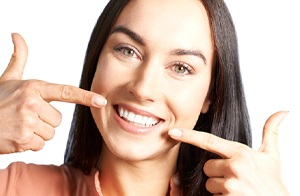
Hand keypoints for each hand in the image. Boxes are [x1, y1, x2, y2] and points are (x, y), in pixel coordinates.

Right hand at [0, 33, 106, 153]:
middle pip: (58, 120)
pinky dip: (30, 144)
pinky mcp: (23, 139)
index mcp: (33, 88)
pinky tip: (17, 136)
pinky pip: (40, 145)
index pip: (66, 92)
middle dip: (45, 121)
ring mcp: (27, 122)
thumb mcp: (8, 79)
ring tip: (20, 126)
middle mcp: (32, 103)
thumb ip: (19, 58)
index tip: (101, 101)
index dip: (85, 97)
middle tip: (26, 117)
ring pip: (50, 133)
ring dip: (38, 133)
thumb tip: (17, 35)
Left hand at [168, 111, 288, 194]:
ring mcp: (231, 184)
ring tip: (237, 188)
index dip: (189, 136)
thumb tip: (282, 111)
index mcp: (241, 153)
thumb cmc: (273, 182)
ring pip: (210, 183)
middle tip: (235, 177)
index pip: (209, 141)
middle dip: (217, 173)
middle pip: (207, 167)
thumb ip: (271, 132)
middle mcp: (235, 167)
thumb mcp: (272, 156)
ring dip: (220, 187)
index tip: (173, 132)